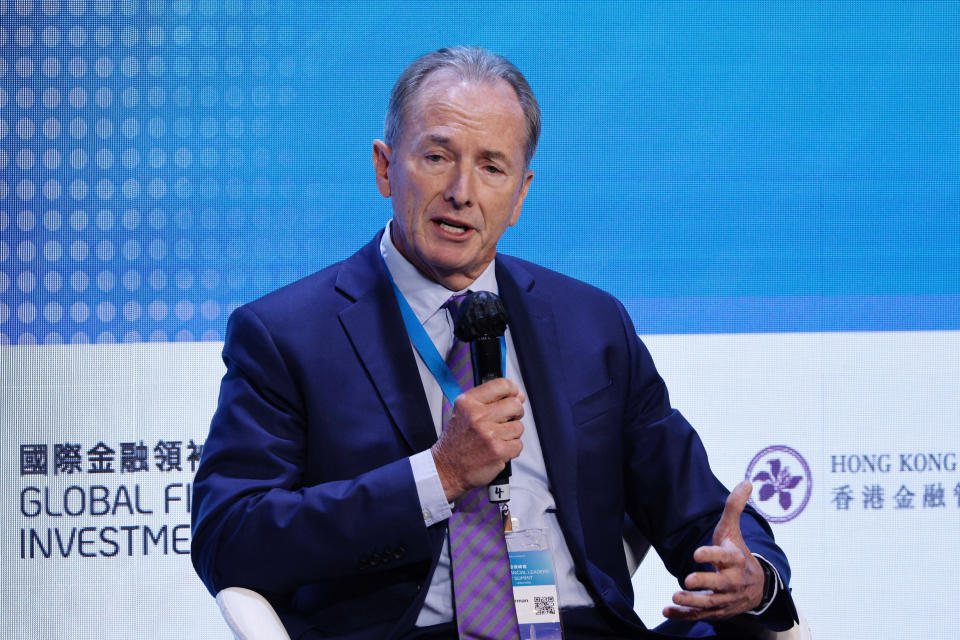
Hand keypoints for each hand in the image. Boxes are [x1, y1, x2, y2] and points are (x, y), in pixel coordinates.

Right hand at [431, 378, 524, 501]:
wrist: (447, 469)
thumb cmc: (456, 442)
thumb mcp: (464, 413)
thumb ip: (489, 401)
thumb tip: (519, 395)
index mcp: (468, 403)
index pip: (501, 385)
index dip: (513, 390)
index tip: (515, 396)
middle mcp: (478, 416)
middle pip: (515, 405)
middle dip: (515, 413)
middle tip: (506, 421)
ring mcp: (489, 434)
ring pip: (519, 426)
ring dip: (512, 434)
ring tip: (496, 439)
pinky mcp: (498, 451)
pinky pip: (518, 444)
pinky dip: (511, 449)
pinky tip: (497, 450)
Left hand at [663, 480, 764, 620]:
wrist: (756, 588)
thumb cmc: (737, 553)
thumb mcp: (733, 531)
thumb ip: (734, 508)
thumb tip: (746, 481)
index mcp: (736, 560)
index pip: (725, 557)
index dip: (712, 555)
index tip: (696, 553)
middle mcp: (732, 581)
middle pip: (720, 584)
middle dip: (704, 582)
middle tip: (687, 579)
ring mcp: (724, 598)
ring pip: (710, 603)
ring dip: (692, 602)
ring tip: (675, 597)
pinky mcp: (716, 611)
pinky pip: (699, 616)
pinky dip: (684, 616)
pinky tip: (667, 612)